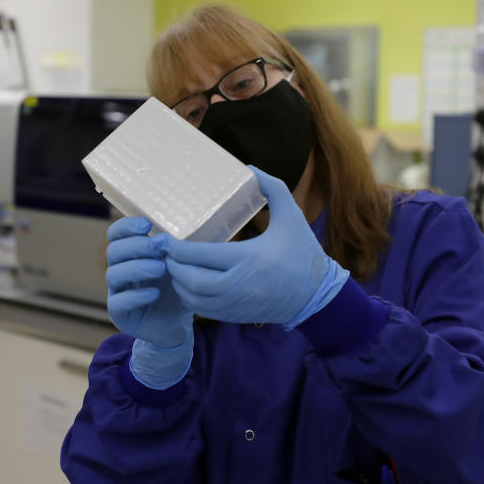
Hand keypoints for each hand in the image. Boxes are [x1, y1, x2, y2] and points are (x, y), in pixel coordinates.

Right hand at [106, 217, 191, 347]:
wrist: (178, 325)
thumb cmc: (177, 290)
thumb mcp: (179, 267)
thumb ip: (174, 250)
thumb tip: (174, 233)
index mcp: (131, 255)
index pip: (116, 235)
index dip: (126, 227)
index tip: (146, 225)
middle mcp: (121, 271)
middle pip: (113, 251)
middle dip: (135, 246)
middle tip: (157, 247)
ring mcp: (117, 292)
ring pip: (114, 274)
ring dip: (137, 268)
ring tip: (161, 268)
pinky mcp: (119, 314)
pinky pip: (118, 302)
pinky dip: (136, 296)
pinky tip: (154, 293)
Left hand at [162, 166, 348, 329]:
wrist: (317, 295)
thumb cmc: (303, 253)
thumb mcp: (292, 215)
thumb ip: (273, 188)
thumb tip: (250, 168)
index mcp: (249, 258)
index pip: (202, 256)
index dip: (178, 249)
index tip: (166, 240)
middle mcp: (240, 284)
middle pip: (191, 280)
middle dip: (173, 267)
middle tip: (166, 253)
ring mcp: (238, 303)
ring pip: (194, 299)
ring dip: (179, 284)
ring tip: (174, 267)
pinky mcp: (238, 315)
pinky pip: (205, 310)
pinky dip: (191, 299)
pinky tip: (188, 285)